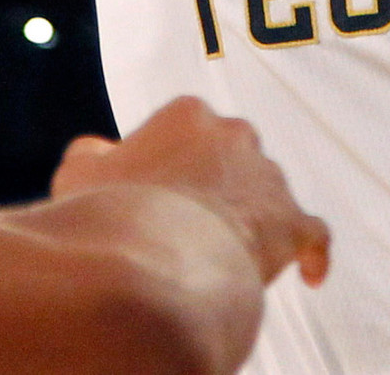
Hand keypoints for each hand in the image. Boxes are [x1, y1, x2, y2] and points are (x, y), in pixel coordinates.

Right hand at [54, 99, 329, 288]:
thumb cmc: (113, 216)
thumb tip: (98, 149)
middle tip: (185, 229)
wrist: (154, 262)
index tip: (152, 198)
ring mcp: (267, 178)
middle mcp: (235, 135)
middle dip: (214, 188)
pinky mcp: (290, 223)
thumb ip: (91, 154)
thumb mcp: (78, 175)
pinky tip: (309, 274)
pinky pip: (311, 234)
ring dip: (251, 220)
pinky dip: (310, 252)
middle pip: (229, 159)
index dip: (166, 169)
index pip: (182, 133)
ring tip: (223, 259)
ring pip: (266, 195)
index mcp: (187, 116)